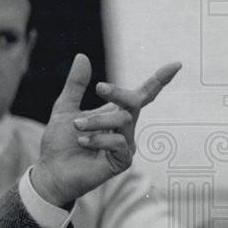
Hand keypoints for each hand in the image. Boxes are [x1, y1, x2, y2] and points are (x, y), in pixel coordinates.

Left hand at [32, 53, 180, 206]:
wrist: (51, 171)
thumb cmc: (59, 142)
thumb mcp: (64, 108)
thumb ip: (75, 85)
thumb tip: (82, 56)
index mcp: (115, 113)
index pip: (143, 95)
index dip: (159, 80)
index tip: (176, 64)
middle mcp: (125, 128)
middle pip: (134, 102)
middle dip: (118, 93)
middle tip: (99, 87)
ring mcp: (126, 145)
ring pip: (123, 121)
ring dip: (97, 121)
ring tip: (77, 127)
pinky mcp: (123, 161)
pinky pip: (119, 143)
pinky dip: (98, 139)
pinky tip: (83, 142)